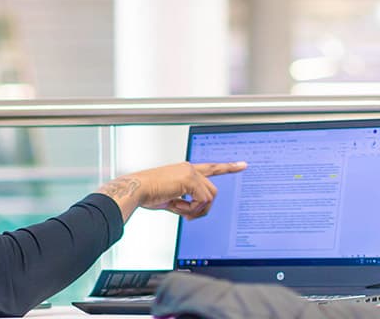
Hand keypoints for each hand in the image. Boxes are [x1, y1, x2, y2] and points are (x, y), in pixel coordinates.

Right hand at [99, 162, 246, 219]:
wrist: (136, 190)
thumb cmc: (147, 194)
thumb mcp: (170, 199)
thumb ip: (185, 202)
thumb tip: (194, 212)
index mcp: (185, 170)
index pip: (211, 168)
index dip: (228, 167)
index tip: (243, 165)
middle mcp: (190, 168)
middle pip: (212, 192)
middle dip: (204, 208)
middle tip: (189, 215)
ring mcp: (191, 172)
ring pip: (209, 197)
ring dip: (196, 210)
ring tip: (180, 211)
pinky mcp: (190, 179)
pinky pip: (202, 200)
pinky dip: (192, 209)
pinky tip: (178, 208)